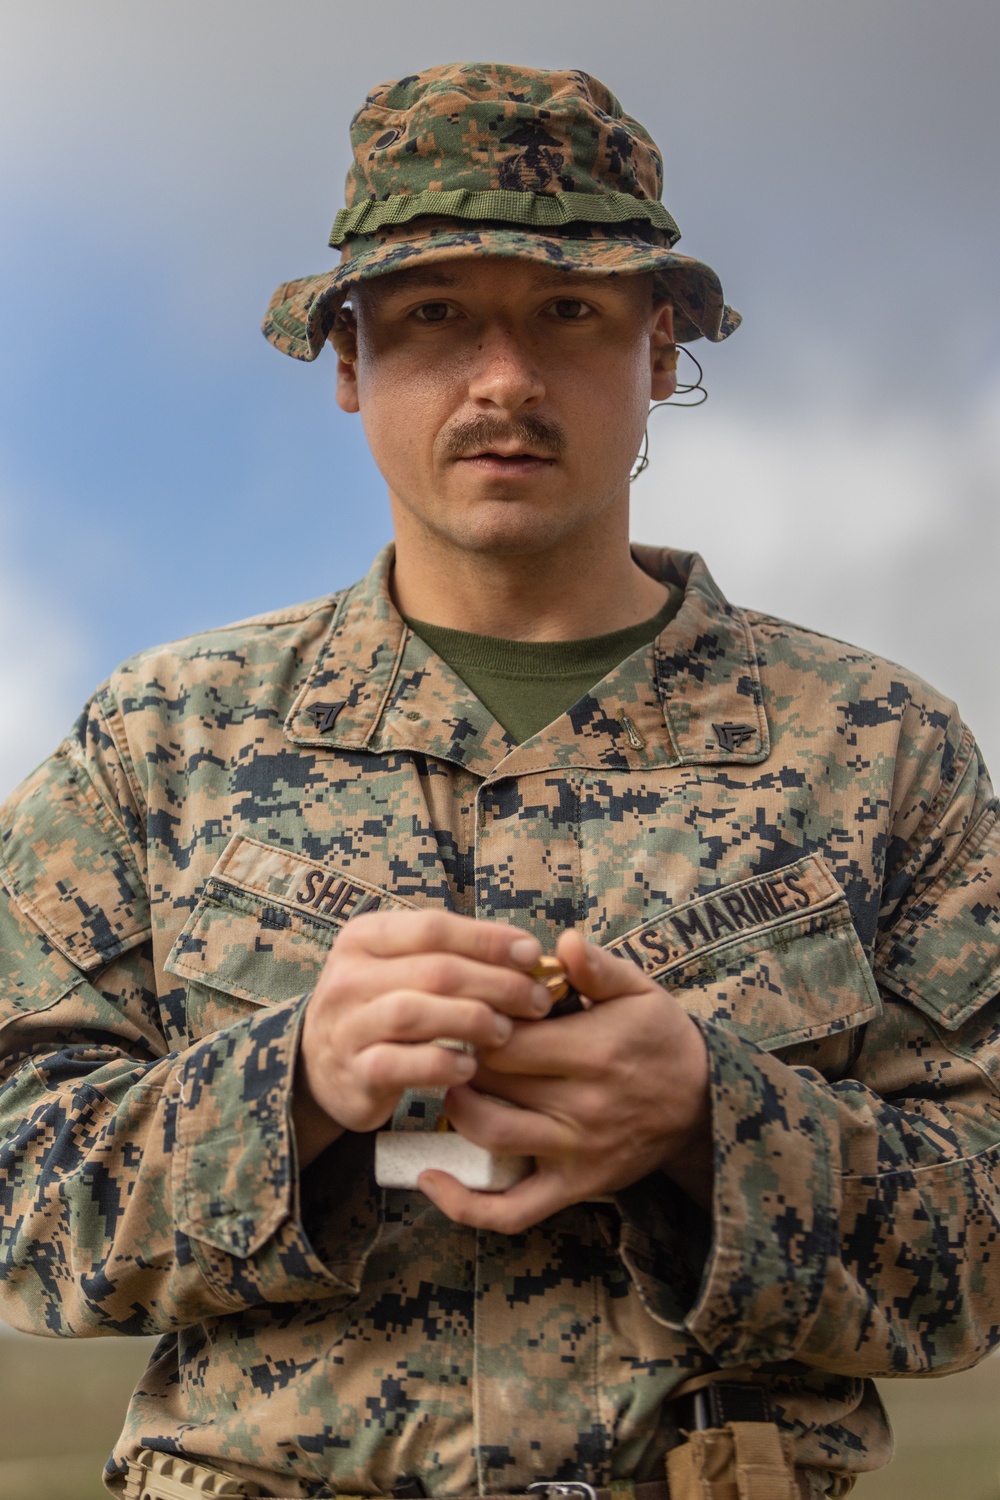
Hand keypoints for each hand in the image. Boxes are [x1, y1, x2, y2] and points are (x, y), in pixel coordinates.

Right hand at [293, 910, 548, 1165]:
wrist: (321, 1064)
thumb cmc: (382, 1006)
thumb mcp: (402, 966)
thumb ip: (453, 954)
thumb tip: (527, 953)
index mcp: (364, 937)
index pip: (434, 927)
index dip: (489, 939)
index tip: (533, 954)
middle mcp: (349, 976)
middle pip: (435, 970)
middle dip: (497, 984)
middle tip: (536, 1001)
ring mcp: (346, 1025)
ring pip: (416, 1013)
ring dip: (472, 1021)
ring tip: (505, 1032)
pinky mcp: (352, 1072)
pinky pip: (401, 1064)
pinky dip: (442, 1065)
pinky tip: (470, 1068)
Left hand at [418, 928, 712, 1230]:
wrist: (703, 1103)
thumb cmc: (659, 1038)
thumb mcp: (639, 991)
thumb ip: (598, 966)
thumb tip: (563, 940)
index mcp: (594, 1050)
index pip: (505, 1038)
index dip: (473, 1022)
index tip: (467, 1010)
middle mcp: (584, 1105)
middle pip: (490, 1082)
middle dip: (460, 1061)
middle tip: (449, 1044)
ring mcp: (577, 1151)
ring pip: (491, 1135)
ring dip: (457, 1110)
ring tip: (453, 1086)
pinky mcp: (575, 1186)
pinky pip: (512, 1210)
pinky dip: (465, 1204)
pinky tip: (430, 1179)